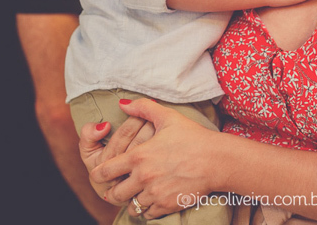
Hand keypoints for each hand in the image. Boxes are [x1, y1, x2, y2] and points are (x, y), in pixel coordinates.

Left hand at [91, 99, 219, 219]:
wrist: (217, 160)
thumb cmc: (193, 137)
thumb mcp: (168, 117)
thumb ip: (143, 108)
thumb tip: (122, 104)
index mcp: (138, 156)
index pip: (104, 171)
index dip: (99, 173)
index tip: (103, 173)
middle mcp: (142, 178)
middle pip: (114, 194)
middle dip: (114, 191)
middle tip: (119, 187)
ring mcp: (154, 194)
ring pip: (131, 206)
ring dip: (132, 201)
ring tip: (138, 193)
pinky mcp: (167, 205)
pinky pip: (148, 215)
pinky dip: (148, 209)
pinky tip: (153, 199)